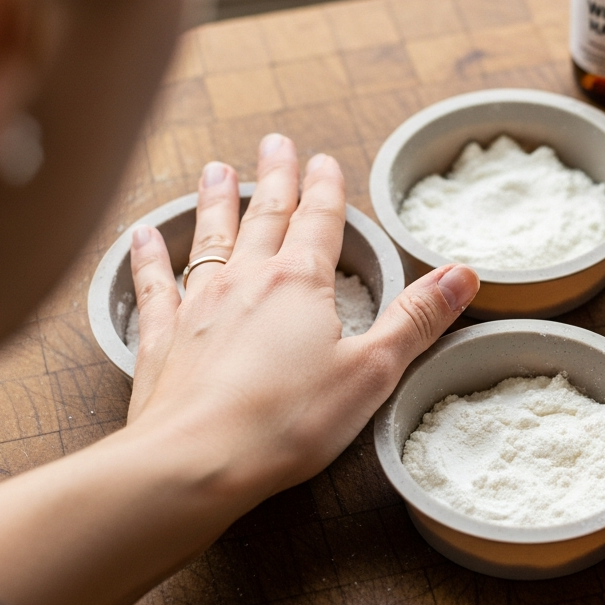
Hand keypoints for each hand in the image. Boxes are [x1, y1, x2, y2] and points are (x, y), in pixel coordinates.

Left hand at [0, 135, 479, 604]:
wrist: (196, 461)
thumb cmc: (288, 421)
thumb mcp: (371, 372)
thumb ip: (415, 320)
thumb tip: (462, 274)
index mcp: (301, 284)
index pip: (319, 222)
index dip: (326, 189)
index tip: (325, 160)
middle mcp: (247, 281)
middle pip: (265, 217)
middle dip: (275, 179)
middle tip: (276, 143)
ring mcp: (198, 306)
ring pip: (210, 239)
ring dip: (216, 203)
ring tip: (216, 171)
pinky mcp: (162, 340)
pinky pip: (155, 286)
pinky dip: (148, 258)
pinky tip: (142, 236)